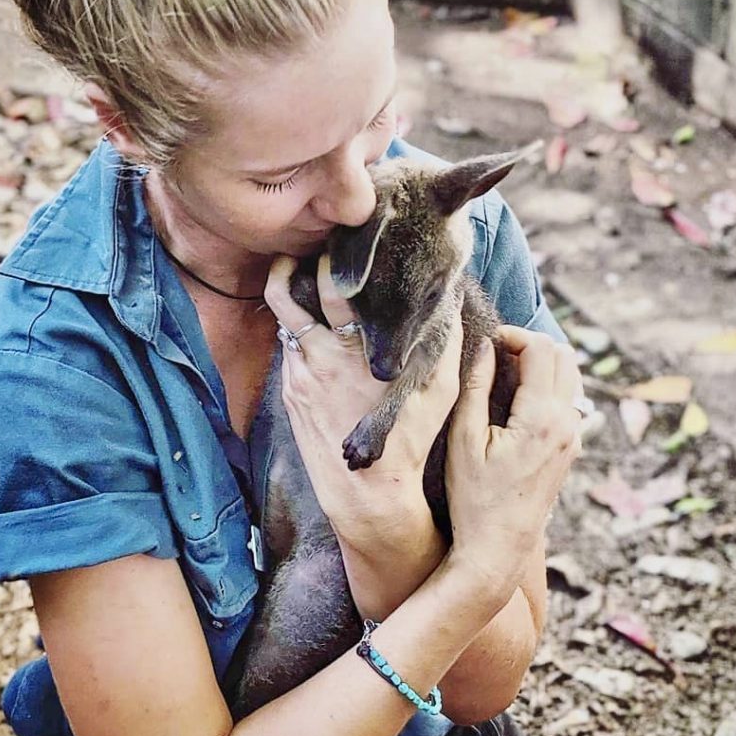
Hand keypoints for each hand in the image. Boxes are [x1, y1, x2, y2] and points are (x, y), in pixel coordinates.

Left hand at [263, 255, 462, 540]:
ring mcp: (299, 375)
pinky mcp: (290, 393)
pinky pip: (288, 349)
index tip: (340, 241)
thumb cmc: (409, 441)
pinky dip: (297, 330)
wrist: (367, 494)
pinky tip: (315, 327)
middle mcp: (320, 357)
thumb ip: (446, 342)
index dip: (331, 257)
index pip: (331, 285)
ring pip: (283, 319)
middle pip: (287, 293)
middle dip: (292, 264)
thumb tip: (452, 301)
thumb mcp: (441, 390)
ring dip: (291, 296)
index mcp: (355, 349)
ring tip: (303, 278)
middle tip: (304, 248)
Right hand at [444, 326, 583, 595]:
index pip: (541, 349)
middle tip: (495, 353)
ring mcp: (573, 437)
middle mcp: (566, 424)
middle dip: (529, 344)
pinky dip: (546, 385)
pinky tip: (515, 398)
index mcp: (541, 418)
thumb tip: (483, 346)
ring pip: (570, 376)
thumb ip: (475, 386)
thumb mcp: (464, 439)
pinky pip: (568, 399)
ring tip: (504, 372)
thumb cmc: (473, 498)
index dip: (512, 335)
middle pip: (563, 355)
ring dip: (540, 364)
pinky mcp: (570, 448)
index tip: (485, 342)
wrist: (498, 549)